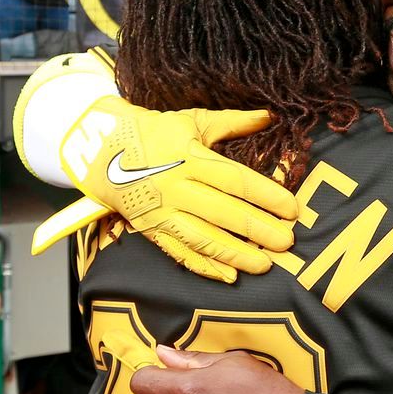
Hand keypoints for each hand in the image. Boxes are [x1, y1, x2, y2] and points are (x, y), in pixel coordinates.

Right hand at [52, 96, 297, 282]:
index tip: (293, 209)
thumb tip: (269, 117)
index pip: (236, 180)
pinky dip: (203, 266)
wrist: (99, 149)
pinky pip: (179, 252)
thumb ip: (232, 122)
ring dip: (235, 254)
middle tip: (287, 242)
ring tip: (264, 265)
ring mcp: (161, 211)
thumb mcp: (192, 121)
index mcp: (190, 157)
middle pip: (223, 212)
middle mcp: (176, 187)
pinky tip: (228, 276)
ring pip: (202, 238)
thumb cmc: (154, 133)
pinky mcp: (150, 229)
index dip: (266, 195)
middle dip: (258, 230)